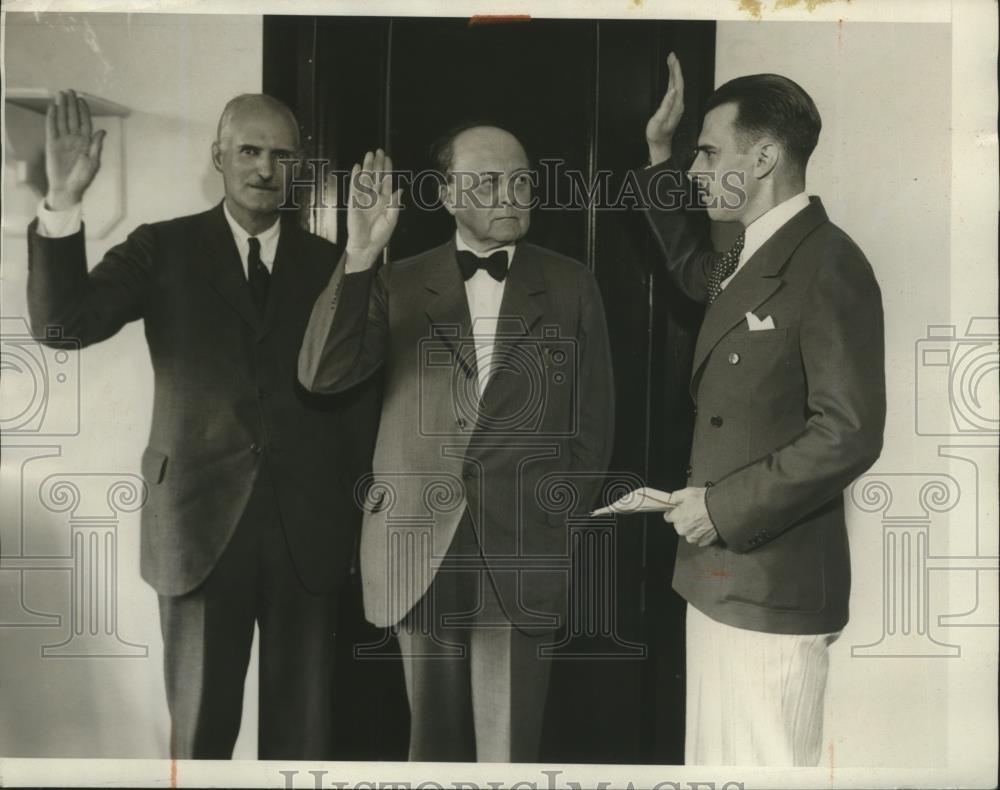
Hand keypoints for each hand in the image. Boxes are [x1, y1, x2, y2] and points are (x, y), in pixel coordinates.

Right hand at [45, 89, 106, 209]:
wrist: (68, 188)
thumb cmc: (83, 177)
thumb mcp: (94, 162)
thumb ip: (96, 145)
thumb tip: (103, 130)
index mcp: (86, 142)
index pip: (85, 122)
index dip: (83, 111)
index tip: (82, 99)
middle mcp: (74, 138)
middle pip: (73, 117)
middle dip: (72, 104)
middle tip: (70, 91)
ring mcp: (63, 140)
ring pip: (62, 120)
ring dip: (62, 107)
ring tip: (61, 94)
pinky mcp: (52, 144)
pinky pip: (52, 128)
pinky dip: (52, 118)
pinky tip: (53, 107)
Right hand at [344, 149, 400, 270]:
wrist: (366, 246)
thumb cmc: (380, 236)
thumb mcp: (391, 220)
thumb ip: (395, 204)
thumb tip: (400, 189)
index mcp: (384, 201)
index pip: (386, 181)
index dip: (387, 169)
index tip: (387, 158)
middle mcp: (374, 197)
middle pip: (375, 176)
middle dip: (377, 164)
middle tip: (378, 151)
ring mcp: (363, 199)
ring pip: (365, 179)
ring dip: (367, 167)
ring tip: (369, 154)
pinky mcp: (353, 202)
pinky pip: (354, 187)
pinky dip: (355, 177)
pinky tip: (356, 167)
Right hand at [645, 52, 684, 166]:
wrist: (659, 145)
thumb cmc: (657, 134)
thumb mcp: (659, 120)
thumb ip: (666, 105)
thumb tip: (672, 90)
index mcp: (676, 105)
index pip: (677, 84)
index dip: (676, 70)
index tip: (672, 59)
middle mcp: (679, 104)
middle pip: (678, 82)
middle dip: (675, 68)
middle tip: (671, 55)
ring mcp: (677, 105)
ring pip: (676, 85)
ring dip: (674, 72)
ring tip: (671, 61)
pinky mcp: (673, 107)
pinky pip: (674, 89)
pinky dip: (672, 80)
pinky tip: (670, 77)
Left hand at [663, 487, 717, 547]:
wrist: (724, 511)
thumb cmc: (707, 502)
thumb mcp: (689, 492)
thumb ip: (676, 496)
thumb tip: (671, 499)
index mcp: (677, 518)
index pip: (668, 517)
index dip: (674, 512)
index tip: (678, 510)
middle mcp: (683, 529)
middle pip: (679, 525)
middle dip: (684, 519)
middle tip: (694, 512)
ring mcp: (693, 537)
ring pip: (689, 532)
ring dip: (693, 527)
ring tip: (702, 518)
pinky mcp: (703, 542)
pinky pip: (699, 537)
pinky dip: (702, 532)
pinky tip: (707, 525)